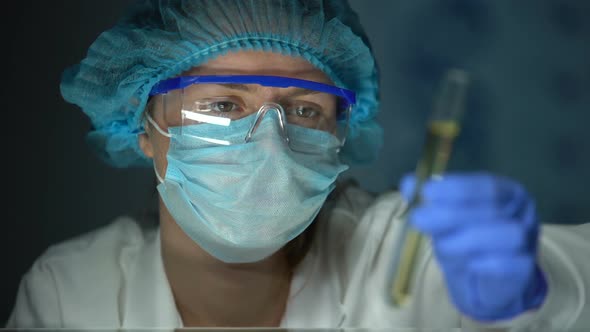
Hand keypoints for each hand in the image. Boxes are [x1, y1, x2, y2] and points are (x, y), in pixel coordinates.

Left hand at [400, 171, 546, 321]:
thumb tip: (409, 183)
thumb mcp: (445, 220)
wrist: (487, 281)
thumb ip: (430, 202)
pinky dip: (486, 263)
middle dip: (452, 213)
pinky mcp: (526, 268)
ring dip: (468, 239)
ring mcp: (528, 240)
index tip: (426, 191)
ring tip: (442, 245)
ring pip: (507, 234)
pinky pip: (511, 263)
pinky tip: (468, 263)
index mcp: (506, 192)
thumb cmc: (466, 241)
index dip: (456, 187)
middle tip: (419, 218)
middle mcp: (522, 212)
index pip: (485, 185)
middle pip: (492, 208)